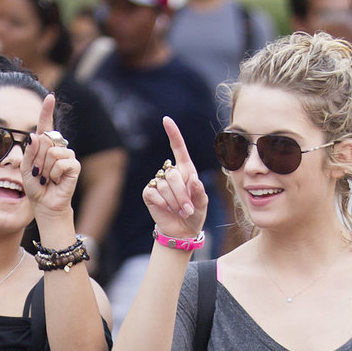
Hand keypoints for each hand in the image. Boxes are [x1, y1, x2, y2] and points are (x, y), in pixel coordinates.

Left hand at [23, 93, 79, 222]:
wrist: (46, 205)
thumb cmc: (36, 187)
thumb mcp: (26, 169)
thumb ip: (29, 152)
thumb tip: (36, 135)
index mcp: (45, 146)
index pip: (46, 125)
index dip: (47, 111)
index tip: (50, 97)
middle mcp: (58, 147)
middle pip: (45, 141)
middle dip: (37, 159)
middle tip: (40, 174)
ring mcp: (67, 156)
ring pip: (51, 152)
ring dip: (45, 168)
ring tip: (48, 179)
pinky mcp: (74, 166)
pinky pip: (60, 162)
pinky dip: (54, 173)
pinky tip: (56, 181)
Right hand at [142, 116, 206, 239]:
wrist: (181, 230)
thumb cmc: (194, 214)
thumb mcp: (202, 204)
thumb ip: (200, 192)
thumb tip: (194, 180)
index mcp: (185, 170)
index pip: (178, 148)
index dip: (173, 134)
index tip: (166, 120)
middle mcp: (170, 173)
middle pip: (173, 174)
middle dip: (182, 194)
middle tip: (187, 209)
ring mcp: (158, 182)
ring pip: (164, 186)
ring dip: (174, 202)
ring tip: (180, 211)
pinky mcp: (149, 192)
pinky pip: (154, 193)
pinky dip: (162, 203)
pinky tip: (166, 209)